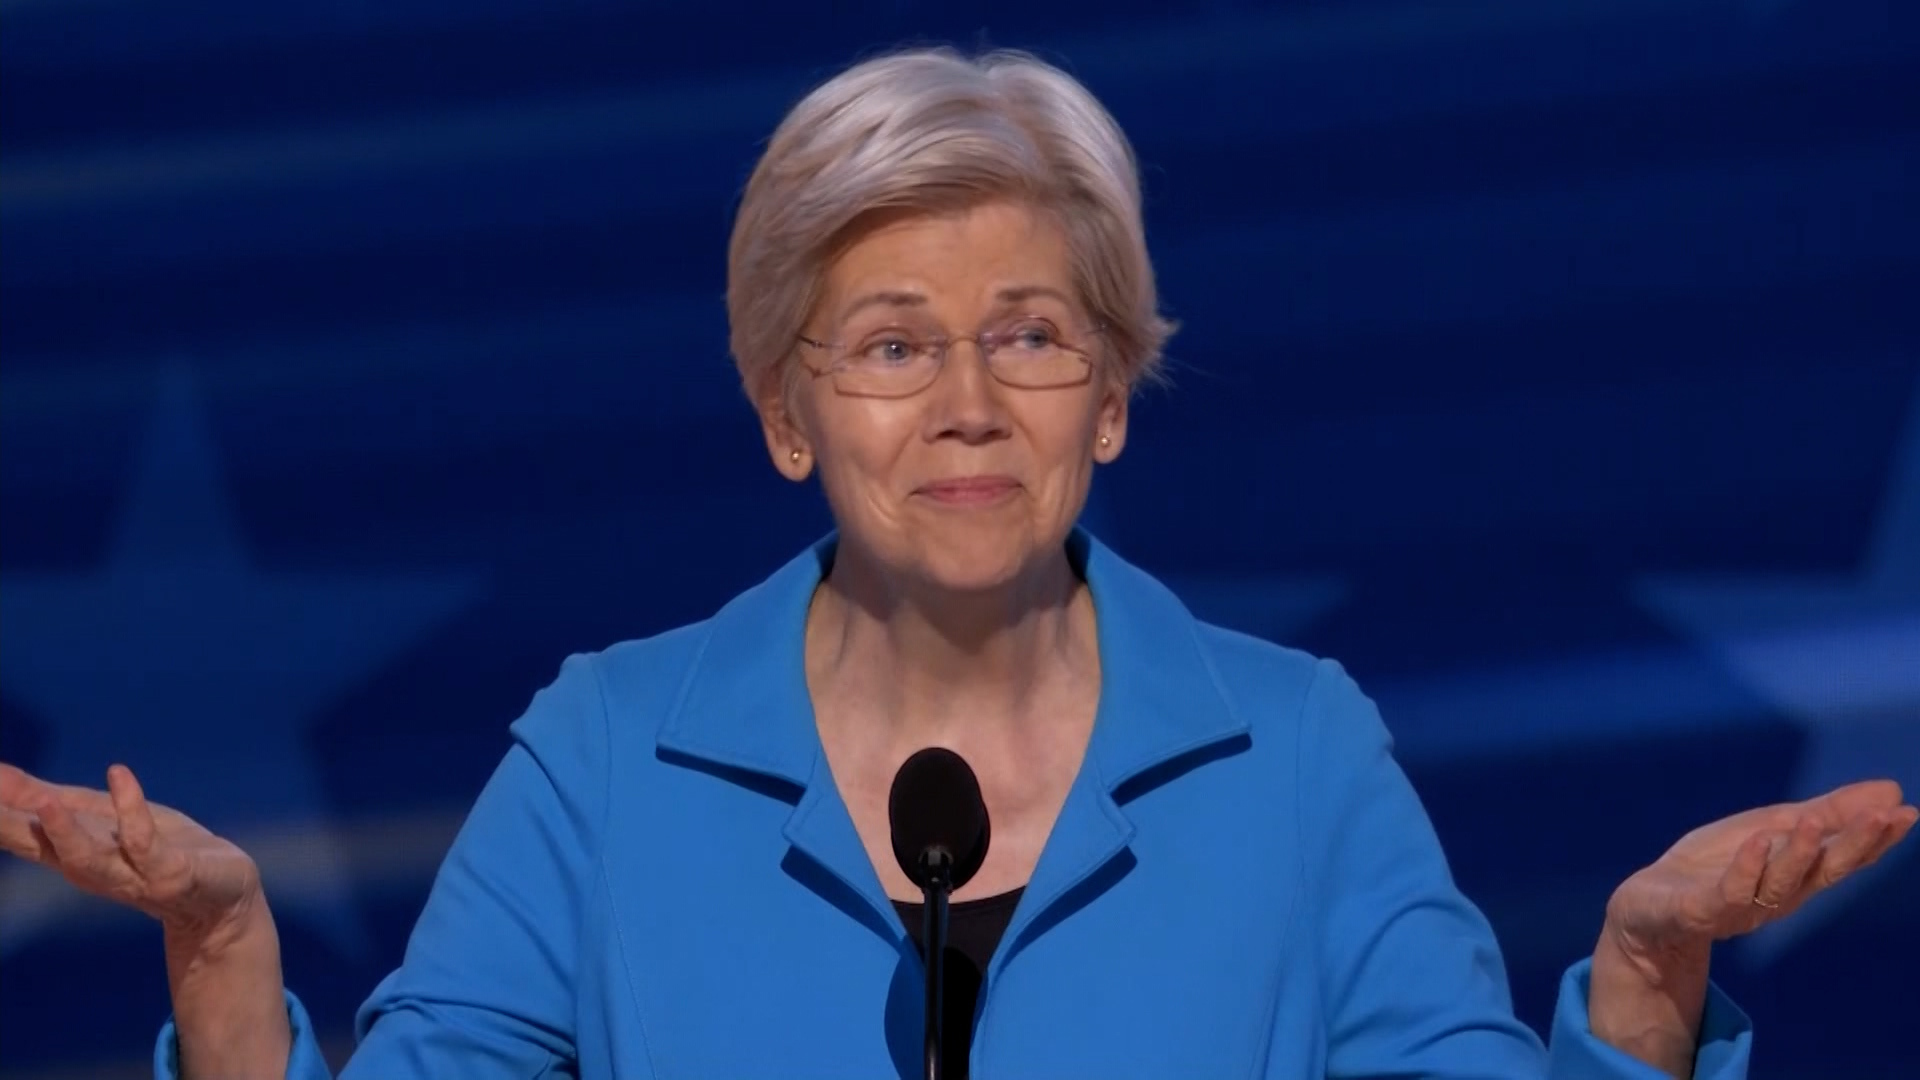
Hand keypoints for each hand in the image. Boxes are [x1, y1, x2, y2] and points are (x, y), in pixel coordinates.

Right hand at [0, 761, 262, 942]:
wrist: (220, 898)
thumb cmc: (154, 851)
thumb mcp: (96, 817)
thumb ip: (45, 798)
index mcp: (68, 855)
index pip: (18, 834)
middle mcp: (91, 870)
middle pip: (42, 848)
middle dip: (8, 826)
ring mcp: (132, 876)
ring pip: (88, 859)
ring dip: (65, 832)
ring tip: (44, 803)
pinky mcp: (172, 873)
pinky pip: (147, 843)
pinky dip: (131, 810)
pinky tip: (118, 775)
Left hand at [1589, 779, 1914, 1077]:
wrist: (1648, 909)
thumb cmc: (1716, 866)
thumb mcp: (1772, 829)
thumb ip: (1827, 814)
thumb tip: (1890, 788)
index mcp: (1797, 875)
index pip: (1844, 857)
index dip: (1876, 838)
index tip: (1906, 812)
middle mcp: (1777, 895)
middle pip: (1822, 872)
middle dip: (1854, 845)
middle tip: (1884, 817)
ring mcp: (1740, 905)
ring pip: (1779, 883)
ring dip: (1800, 853)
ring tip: (1816, 822)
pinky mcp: (1700, 909)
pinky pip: (1728, 891)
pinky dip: (1746, 868)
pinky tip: (1757, 841)